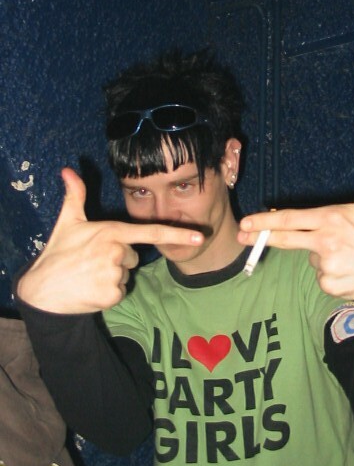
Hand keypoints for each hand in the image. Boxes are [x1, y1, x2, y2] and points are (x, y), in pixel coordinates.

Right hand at [17, 168, 203, 313]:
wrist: (41, 291)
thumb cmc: (57, 253)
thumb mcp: (67, 222)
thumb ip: (75, 195)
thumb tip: (68, 170)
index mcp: (111, 232)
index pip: (151, 233)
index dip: (177, 234)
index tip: (199, 236)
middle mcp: (116, 252)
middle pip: (134, 256)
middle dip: (119, 259)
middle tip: (93, 260)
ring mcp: (114, 275)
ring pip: (127, 274)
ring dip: (113, 276)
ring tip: (89, 274)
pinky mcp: (112, 295)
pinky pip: (121, 291)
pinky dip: (109, 292)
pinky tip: (91, 288)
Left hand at [238, 148, 353, 299]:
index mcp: (331, 219)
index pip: (290, 219)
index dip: (265, 221)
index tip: (246, 222)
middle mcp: (325, 242)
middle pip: (286, 240)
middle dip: (261, 237)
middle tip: (243, 235)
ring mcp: (326, 266)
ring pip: (310, 257)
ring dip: (320, 254)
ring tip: (346, 251)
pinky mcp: (330, 285)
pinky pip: (320, 276)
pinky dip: (329, 272)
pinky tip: (347, 267)